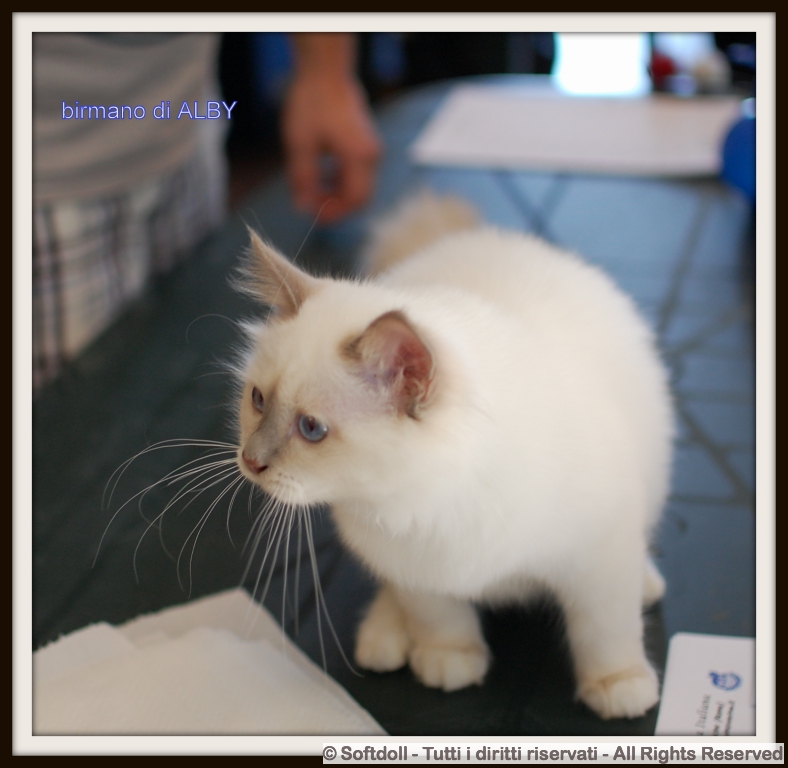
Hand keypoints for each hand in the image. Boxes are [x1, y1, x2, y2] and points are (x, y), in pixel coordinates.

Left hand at [282, 36, 381, 223]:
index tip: (313, 215)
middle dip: (337, 206)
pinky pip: (359, 173)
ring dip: (338, 193)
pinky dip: (342, 180)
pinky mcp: (366, 144)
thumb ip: (303, 180)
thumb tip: (303, 208)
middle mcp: (371, 156)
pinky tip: (323, 174)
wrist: (326, 71)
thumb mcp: (300, 145)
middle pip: (361, 197)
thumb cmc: (312, 103)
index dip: (335, 213)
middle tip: (312, 205)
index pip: (355, 200)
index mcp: (359, 157)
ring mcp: (371, 149)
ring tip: (314, 189)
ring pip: (360, 186)